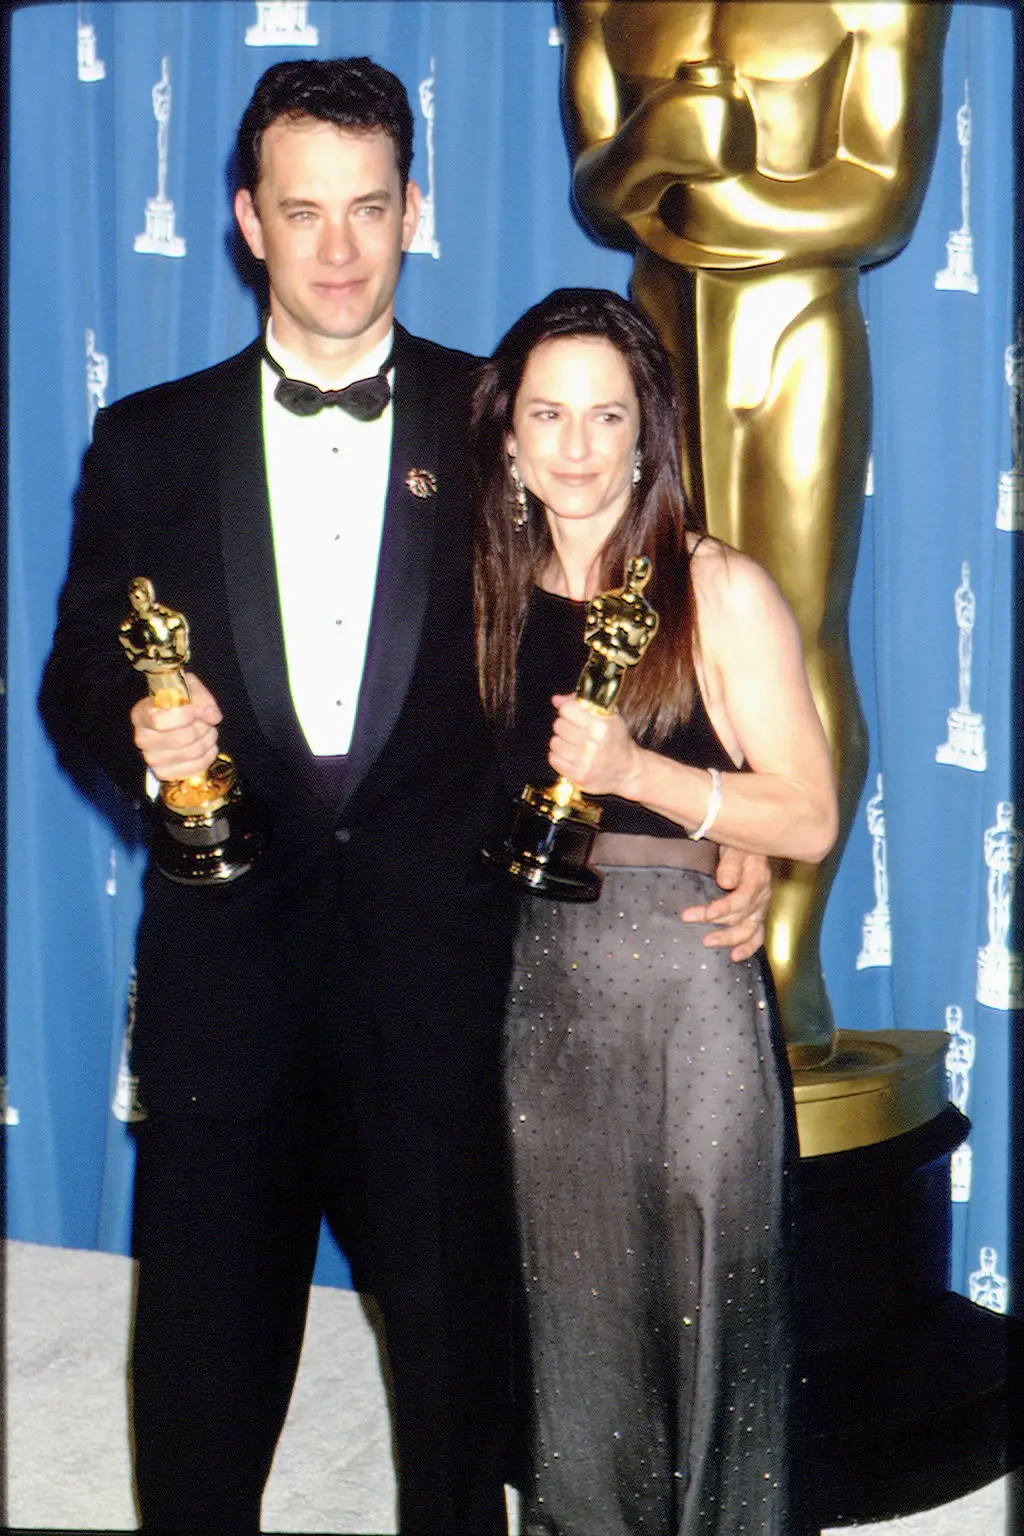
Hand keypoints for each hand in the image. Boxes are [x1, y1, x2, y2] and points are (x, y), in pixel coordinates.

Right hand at [130, 672, 221, 780]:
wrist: (175, 722)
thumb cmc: (179, 703)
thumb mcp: (188, 689)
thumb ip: (202, 698)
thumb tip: (212, 716)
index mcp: (141, 714)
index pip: (161, 721)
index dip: (186, 715)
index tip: (199, 710)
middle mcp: (142, 738)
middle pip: (182, 737)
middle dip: (203, 727)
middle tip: (208, 721)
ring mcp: (152, 759)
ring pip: (192, 752)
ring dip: (208, 740)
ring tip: (209, 732)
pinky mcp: (164, 773)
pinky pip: (195, 768)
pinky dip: (208, 756)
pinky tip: (208, 747)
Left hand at [548, 694, 640, 795]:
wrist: (629, 771)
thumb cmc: (618, 741)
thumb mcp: (608, 716)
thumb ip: (580, 704)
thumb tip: (556, 700)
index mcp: (601, 725)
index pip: (567, 709)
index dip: (568, 711)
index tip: (572, 715)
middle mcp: (593, 743)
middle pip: (559, 725)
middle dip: (564, 726)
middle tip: (574, 731)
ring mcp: (585, 761)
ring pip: (554, 743)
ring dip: (561, 743)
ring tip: (573, 745)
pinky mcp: (578, 776)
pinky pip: (554, 760)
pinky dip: (559, 757)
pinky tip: (571, 757)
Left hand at [681, 845, 770, 962]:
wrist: (750, 847)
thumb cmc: (741, 846)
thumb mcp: (736, 846)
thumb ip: (731, 862)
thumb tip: (726, 882)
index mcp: (758, 878)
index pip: (742, 899)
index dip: (723, 908)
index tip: (705, 914)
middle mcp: (762, 896)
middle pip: (741, 915)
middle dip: (716, 921)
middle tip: (690, 919)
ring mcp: (760, 907)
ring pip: (749, 929)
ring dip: (729, 938)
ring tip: (708, 942)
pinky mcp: (757, 914)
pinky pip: (756, 935)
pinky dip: (748, 947)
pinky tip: (735, 956)